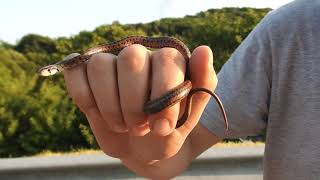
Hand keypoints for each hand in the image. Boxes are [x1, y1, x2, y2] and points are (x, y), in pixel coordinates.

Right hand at [63, 45, 217, 177]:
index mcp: (167, 63)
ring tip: (121, 125)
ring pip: (101, 65)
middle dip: (133, 103)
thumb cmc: (168, 132)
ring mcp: (112, 66)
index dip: (163, 94)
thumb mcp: (189, 116)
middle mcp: (139, 58)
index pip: (165, 60)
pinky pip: (77, 73)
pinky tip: (97, 113)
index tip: (162, 127)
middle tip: (140, 128)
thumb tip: (204, 49)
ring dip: (110, 105)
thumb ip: (202, 84)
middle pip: (130, 59)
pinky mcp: (87, 76)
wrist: (143, 151)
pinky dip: (83, 95)